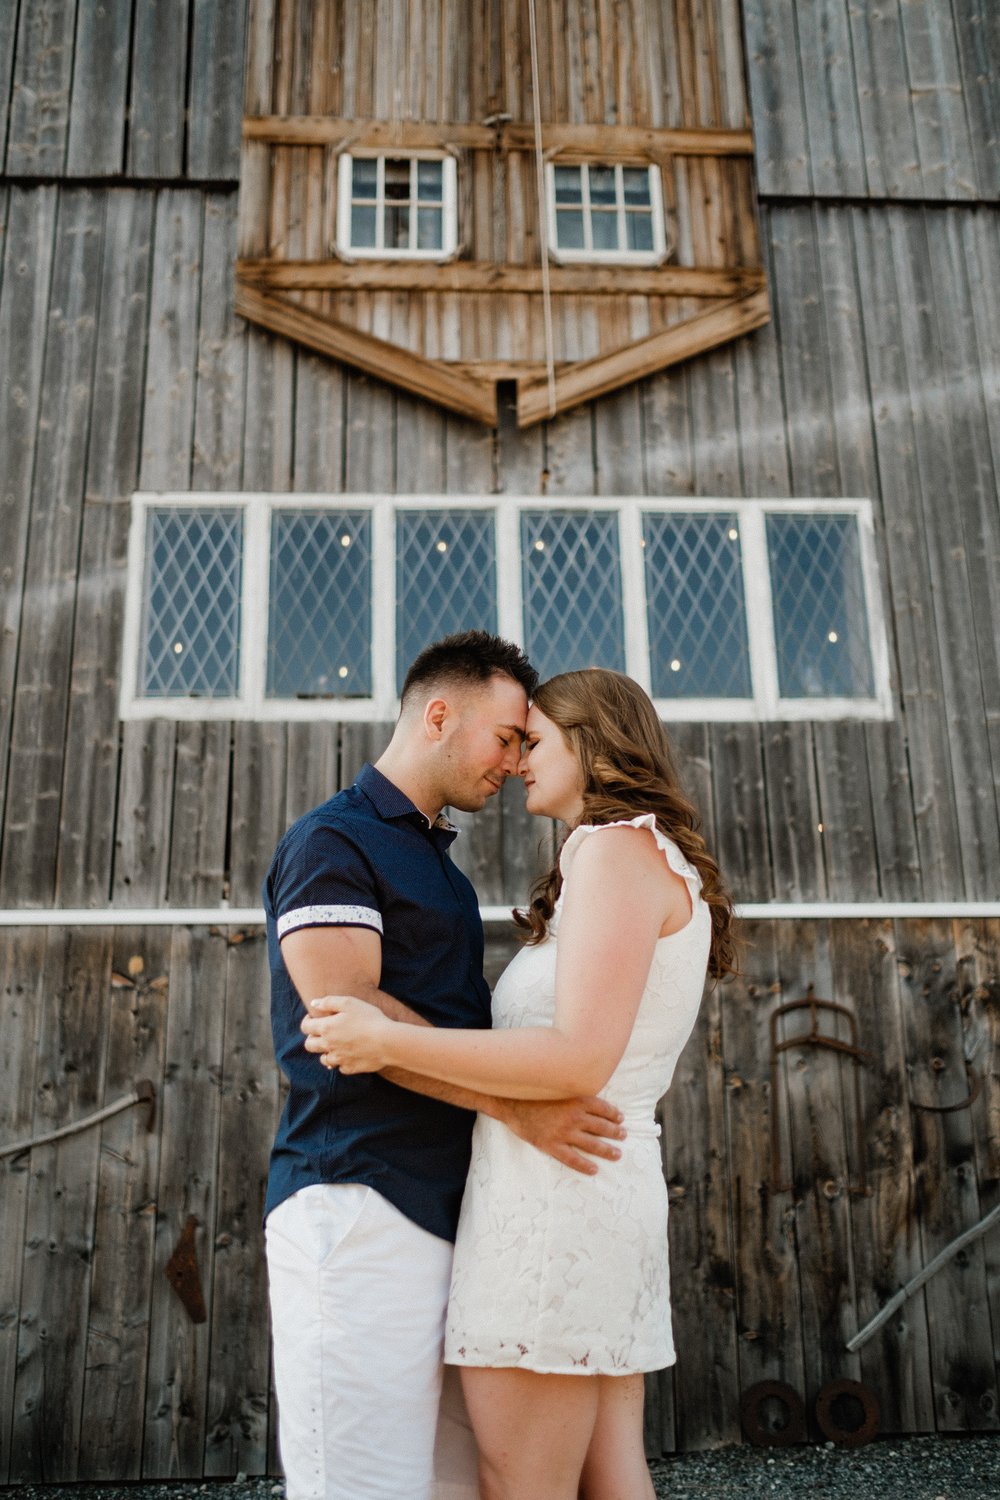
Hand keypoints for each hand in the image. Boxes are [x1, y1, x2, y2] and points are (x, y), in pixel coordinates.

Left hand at [301, 994, 392, 1073]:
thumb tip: (313, 1003)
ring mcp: (339, 1059)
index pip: (305, 1027)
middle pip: (309, 1045)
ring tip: (336, 1044)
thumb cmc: (370, 1018)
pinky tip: (349, 1054)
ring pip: (323, 1059)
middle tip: (323, 1032)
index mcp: (326, 1028)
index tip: (315, 1017)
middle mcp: (329, 1045)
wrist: (388, 1041)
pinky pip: (340, 1067)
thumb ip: (329, 1002)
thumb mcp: (349, 1002)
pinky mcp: (350, 1068)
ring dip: (326, 1052)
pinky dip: (341, 1062)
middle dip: (312, 1038)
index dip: (307, 1021)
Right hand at [500, 1095, 625, 1174]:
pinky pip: (573, 1159)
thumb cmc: (533, 1093)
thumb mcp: (556, 1087)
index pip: (602, 1107)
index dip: (613, 1114)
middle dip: (615, 1132)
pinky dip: (585, 1165)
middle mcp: (574, 1116)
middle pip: (601, 1126)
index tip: (620, 1118)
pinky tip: (594, 1169)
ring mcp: (564, 1132)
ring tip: (617, 1154)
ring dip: (607, 1150)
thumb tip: (587, 1095)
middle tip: (624, 1136)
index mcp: (576, 1100)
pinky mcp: (552, 1145)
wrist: (511, 1103)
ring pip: (592, 1144)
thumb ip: (572, 1092)